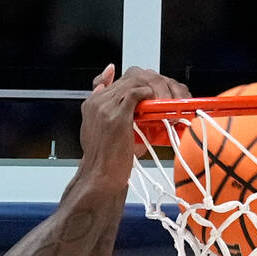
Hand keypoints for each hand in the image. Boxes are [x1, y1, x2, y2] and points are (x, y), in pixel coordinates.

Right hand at [79, 64, 189, 189]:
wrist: (101, 178)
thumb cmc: (108, 160)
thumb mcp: (109, 133)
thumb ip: (120, 114)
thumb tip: (140, 106)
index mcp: (92, 104)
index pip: (115, 79)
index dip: (136, 81)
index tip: (148, 86)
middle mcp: (96, 102)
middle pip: (128, 77)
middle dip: (151, 83)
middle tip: (164, 94)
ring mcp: (105, 107)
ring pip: (135, 81)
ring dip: (154, 88)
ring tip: (164, 99)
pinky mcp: (116, 115)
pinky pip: (136, 92)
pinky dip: (150, 94)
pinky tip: (158, 103)